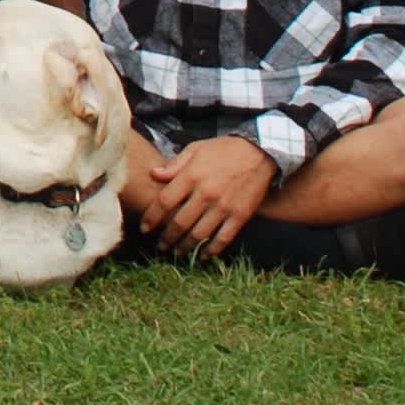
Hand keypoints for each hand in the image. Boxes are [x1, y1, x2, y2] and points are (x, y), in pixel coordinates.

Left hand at [132, 135, 274, 259]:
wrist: (260, 152)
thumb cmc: (224, 149)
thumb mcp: (196, 149)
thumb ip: (174, 164)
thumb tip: (153, 174)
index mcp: (192, 175)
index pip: (165, 201)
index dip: (152, 217)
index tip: (145, 228)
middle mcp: (206, 193)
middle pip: (180, 223)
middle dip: (167, 238)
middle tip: (160, 245)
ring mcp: (224, 207)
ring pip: (199, 235)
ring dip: (185, 247)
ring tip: (177, 252)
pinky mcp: (239, 216)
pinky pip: (222, 239)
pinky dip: (211, 250)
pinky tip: (203, 255)